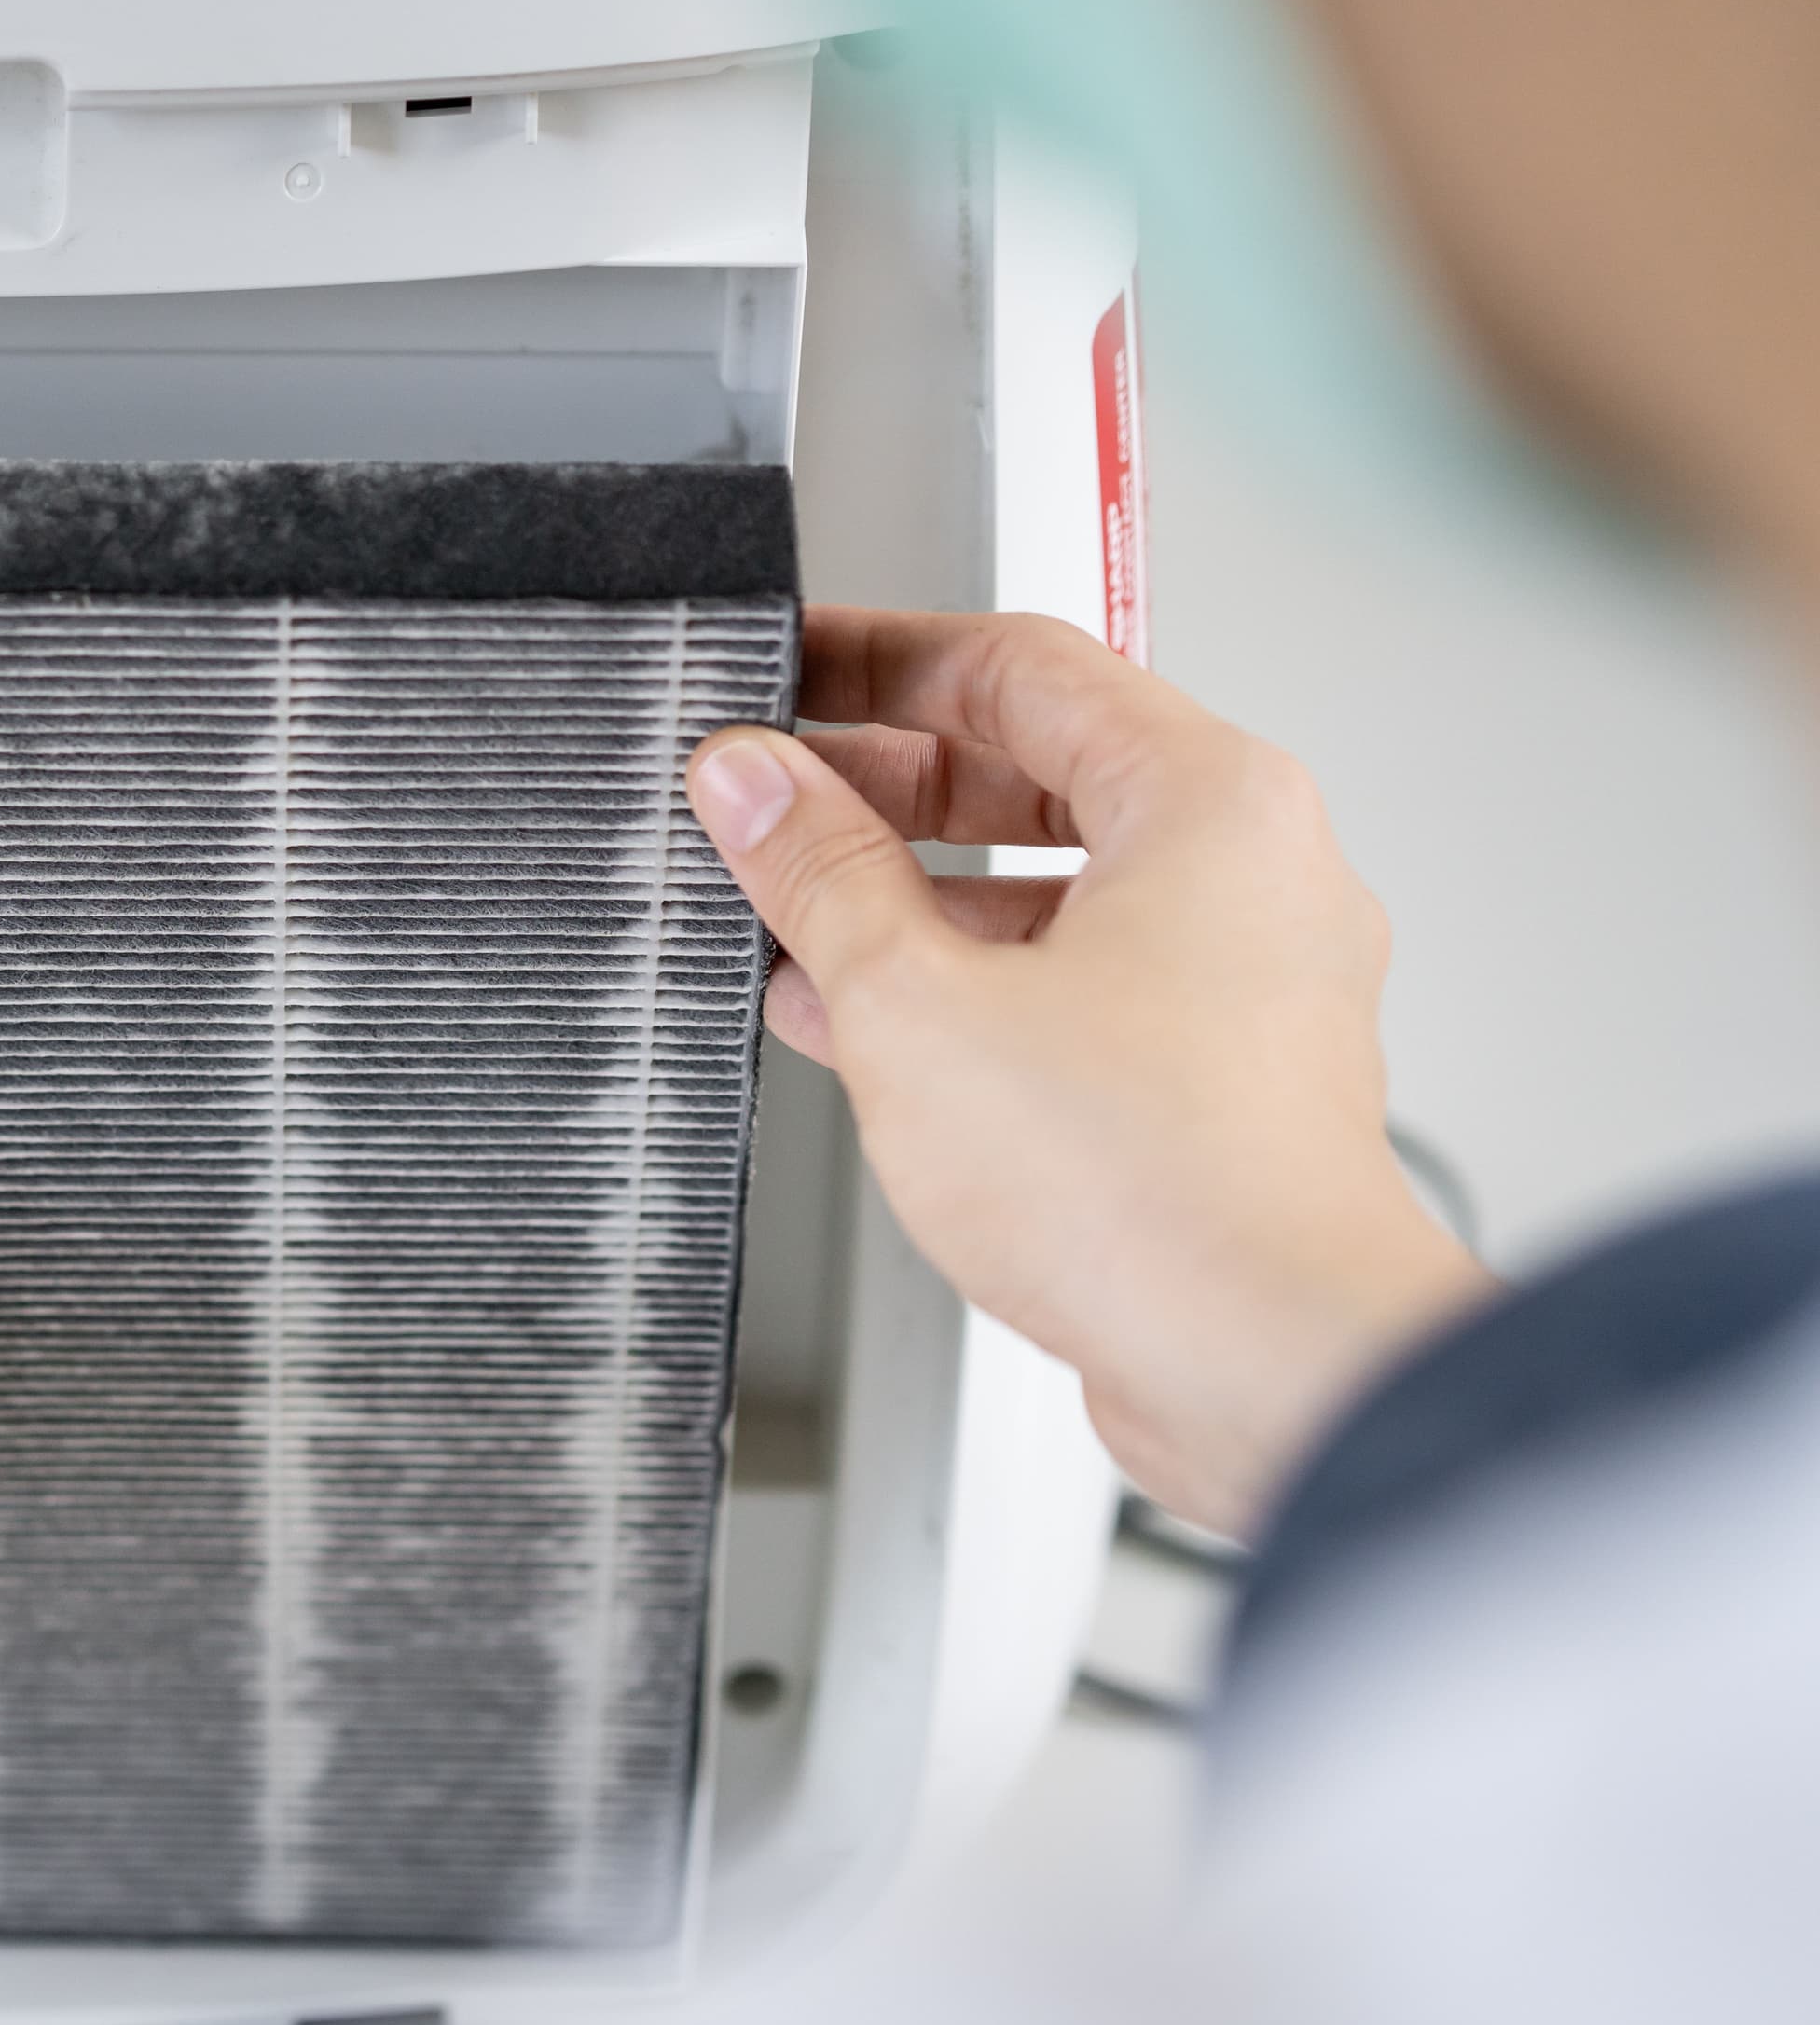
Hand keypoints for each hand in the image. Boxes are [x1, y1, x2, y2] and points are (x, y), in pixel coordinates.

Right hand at [689, 608, 1491, 1536]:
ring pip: (1060, 891)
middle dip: (886, 786)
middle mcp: (1256, 877)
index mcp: (1211, 803)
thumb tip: (754, 783)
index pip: (1020, 663)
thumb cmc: (1154, 1190)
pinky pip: (1081, 988)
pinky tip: (862, 1026)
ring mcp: (1251, 985)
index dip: (878, 658)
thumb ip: (820, 875)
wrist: (1272, 1366)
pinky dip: (974, 987)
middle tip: (770, 796)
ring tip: (789, 915)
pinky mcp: (1226, 1084)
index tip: (786, 673)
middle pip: (1044, 771)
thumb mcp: (917, 1003)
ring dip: (918, 898)